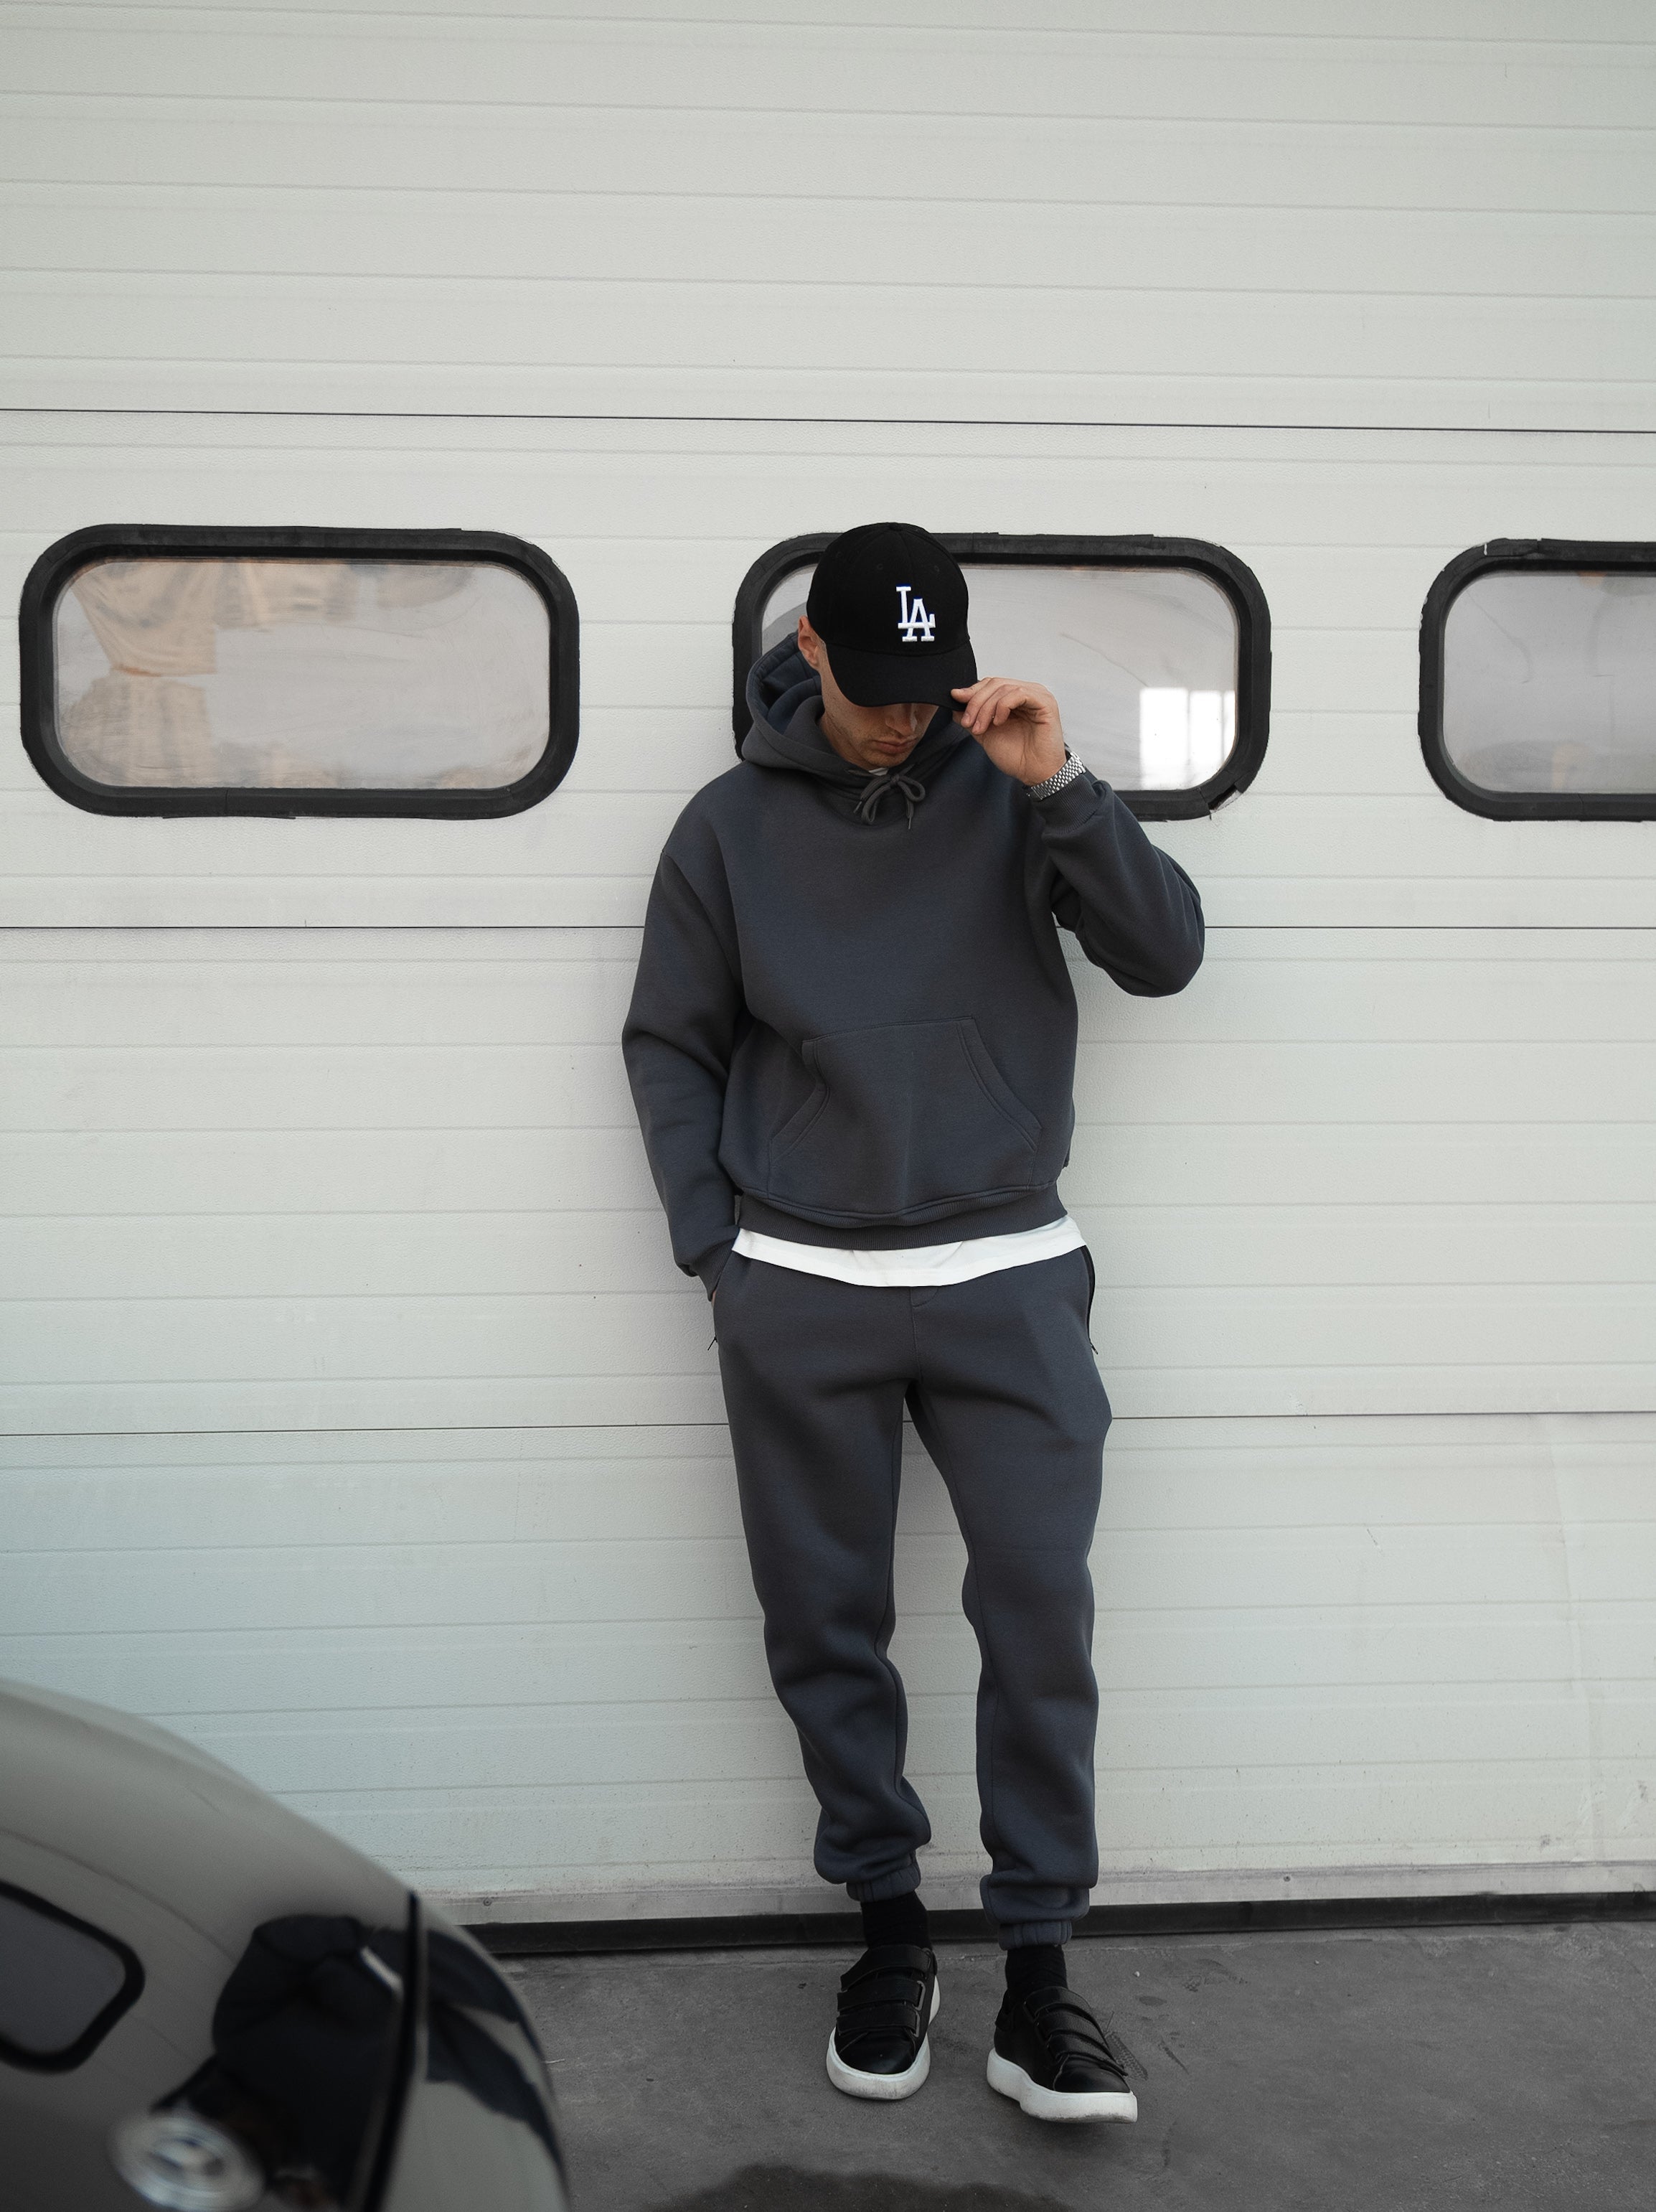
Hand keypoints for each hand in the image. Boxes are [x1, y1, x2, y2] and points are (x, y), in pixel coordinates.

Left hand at [952, 678, 1066, 787]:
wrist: (1034, 774)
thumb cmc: (1017, 756)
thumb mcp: (986, 734)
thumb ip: (973, 718)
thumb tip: (956, 704)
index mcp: (1014, 698)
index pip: (991, 684)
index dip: (972, 691)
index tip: (956, 699)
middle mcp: (1027, 693)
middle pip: (995, 683)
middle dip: (976, 702)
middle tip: (967, 722)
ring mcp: (1037, 696)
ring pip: (1004, 687)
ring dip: (986, 708)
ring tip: (980, 728)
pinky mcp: (1045, 702)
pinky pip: (1019, 694)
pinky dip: (1003, 706)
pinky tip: (999, 722)